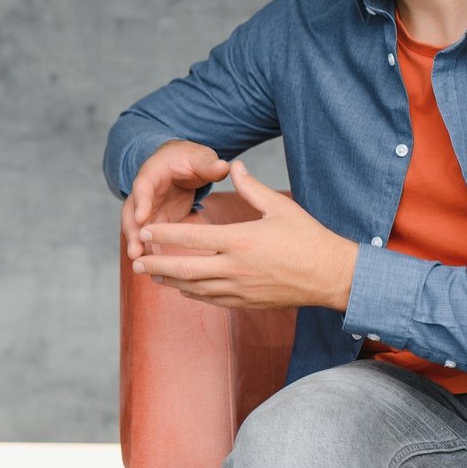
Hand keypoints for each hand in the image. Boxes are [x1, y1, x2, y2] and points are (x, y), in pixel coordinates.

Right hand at [122, 140, 233, 260]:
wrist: (179, 165)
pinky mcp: (154, 221)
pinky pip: (149, 238)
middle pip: (132, 212)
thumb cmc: (188, 159)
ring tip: (140, 266)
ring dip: (137, 246)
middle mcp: (144, 193)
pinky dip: (149, 252)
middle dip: (132, 232)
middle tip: (135, 252)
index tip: (142, 218)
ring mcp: (147, 209)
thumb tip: (224, 167)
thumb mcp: (199, 157)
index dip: (141, 202)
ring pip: (137, 229)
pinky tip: (154, 270)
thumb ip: (209, 164)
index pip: (143, 186)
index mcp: (153, 172)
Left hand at [133, 162, 358, 311]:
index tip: (145, 232)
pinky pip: (212, 300)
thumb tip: (235, 165)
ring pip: (195, 288)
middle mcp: (235, 267)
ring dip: (170, 281)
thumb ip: (251, 188)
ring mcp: (240, 288)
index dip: (165, 235)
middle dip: (157, 264)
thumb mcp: (279, 206)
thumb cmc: (308, 237)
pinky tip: (182, 289)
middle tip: (136, 261)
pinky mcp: (247, 302)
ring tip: (151, 275)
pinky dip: (193, 294)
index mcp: (240, 240)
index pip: (192, 238)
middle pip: (185, 268)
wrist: (330, 276)